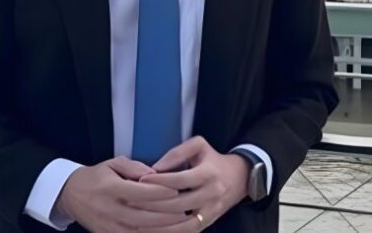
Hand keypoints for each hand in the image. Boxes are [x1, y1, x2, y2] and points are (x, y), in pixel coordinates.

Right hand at [57, 156, 187, 232]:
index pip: (139, 192)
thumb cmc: (96, 177)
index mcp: (110, 189)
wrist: (70, 195)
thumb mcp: (112, 164)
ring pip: (139, 231)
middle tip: (185, 210)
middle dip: (166, 215)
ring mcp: (107, 226)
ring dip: (161, 230)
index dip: (160, 192)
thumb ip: (134, 167)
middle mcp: (109, 209)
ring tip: (180, 225)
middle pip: (142, 216)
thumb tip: (155, 174)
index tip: (176, 190)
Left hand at [130, 136, 250, 231]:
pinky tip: (153, 231)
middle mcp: (212, 194)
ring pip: (182, 225)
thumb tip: (155, 168)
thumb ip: (177, 153)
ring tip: (137, 222)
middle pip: (178, 205)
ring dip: (159, 226)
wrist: (240, 177)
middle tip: (131, 203)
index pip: (179, 180)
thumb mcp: (199, 146)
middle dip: (152, 205)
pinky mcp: (209, 222)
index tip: (139, 181)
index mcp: (209, 173)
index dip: (158, 181)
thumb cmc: (213, 160)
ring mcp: (211, 211)